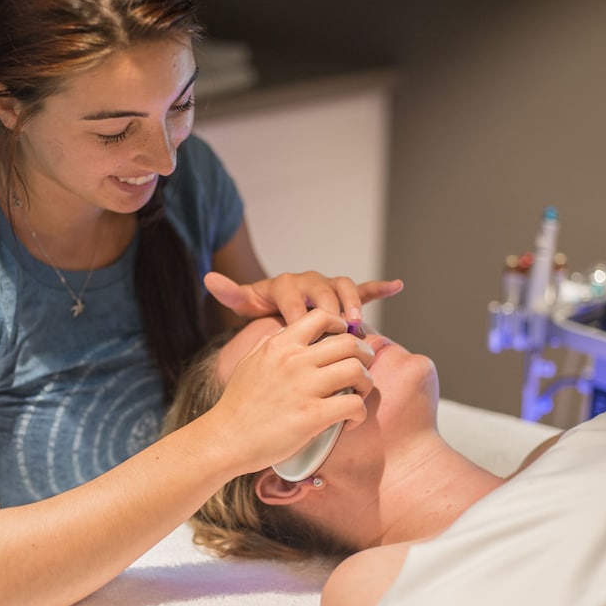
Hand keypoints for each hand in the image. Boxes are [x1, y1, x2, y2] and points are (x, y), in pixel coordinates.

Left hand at [204, 271, 403, 324]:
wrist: (278, 302)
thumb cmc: (263, 308)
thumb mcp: (246, 303)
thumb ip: (232, 293)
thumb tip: (208, 277)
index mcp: (285, 284)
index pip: (292, 295)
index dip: (296, 310)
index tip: (300, 328)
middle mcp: (309, 281)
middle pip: (322, 289)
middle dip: (330, 306)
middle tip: (336, 327)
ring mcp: (329, 287)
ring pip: (344, 287)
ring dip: (352, 303)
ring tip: (357, 324)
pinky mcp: (344, 294)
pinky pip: (364, 289)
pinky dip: (380, 286)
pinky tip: (396, 285)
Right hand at [205, 309, 374, 473]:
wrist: (224, 439)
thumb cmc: (237, 404)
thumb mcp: (249, 362)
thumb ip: (270, 344)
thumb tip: (287, 332)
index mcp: (280, 345)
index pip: (323, 317)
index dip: (342, 326)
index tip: (345, 340)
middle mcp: (294, 361)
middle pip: (350, 342)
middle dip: (365, 354)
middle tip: (361, 370)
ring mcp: (304, 388)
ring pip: (357, 370)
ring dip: (366, 383)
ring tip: (357, 395)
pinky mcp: (312, 416)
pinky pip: (354, 405)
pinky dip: (359, 413)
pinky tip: (350, 421)